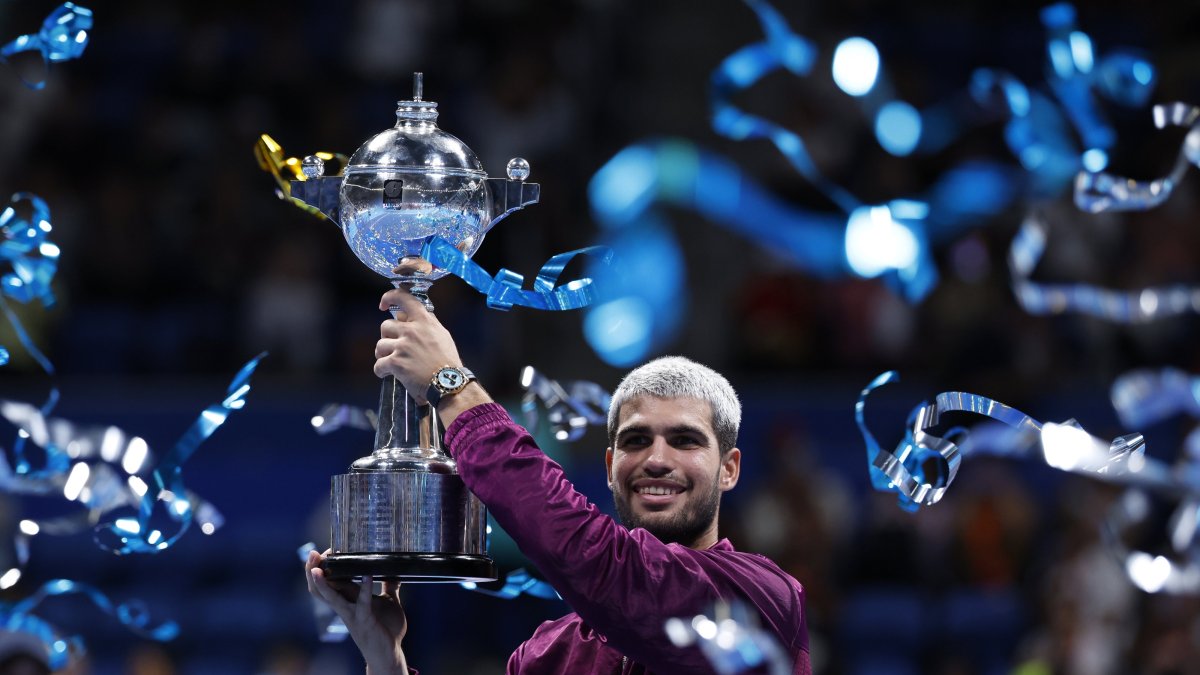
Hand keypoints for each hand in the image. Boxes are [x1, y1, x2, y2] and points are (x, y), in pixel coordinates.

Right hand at [305, 549, 408, 674]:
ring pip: (331, 598)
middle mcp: (345, 607)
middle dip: (313, 572)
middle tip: (311, 554)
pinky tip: (368, 576)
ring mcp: (352, 615)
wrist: (389, 653)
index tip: (323, 551)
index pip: (328, 582)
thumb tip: (396, 571)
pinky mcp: (364, 621)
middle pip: (320, 590)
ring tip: (318, 568)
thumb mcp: (389, 602)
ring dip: (323, 583)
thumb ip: (390, 587)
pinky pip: (362, 604)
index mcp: (348, 600)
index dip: (322, 568)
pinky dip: (365, 589)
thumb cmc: (386, 629)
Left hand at [375, 287, 463, 403]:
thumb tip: (412, 316)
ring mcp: (402, 346)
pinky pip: (378, 365)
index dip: (390, 297)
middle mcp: (411, 330)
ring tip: (391, 363)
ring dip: (383, 355)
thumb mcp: (442, 335)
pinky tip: (387, 374)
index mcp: (424, 321)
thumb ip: (427, 323)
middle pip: (385, 326)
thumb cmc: (448, 361)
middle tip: (394, 347)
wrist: (448, 382)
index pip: (404, 299)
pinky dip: (381, 371)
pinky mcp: (395, 363)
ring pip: (380, 346)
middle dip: (387, 337)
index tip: (383, 304)